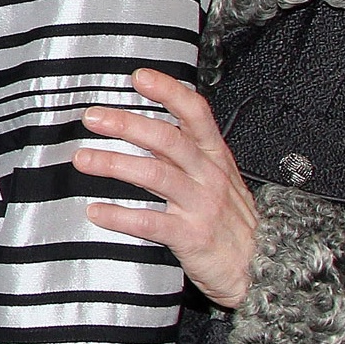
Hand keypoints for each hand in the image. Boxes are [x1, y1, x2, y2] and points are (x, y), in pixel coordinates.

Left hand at [79, 68, 261, 309]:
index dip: (169, 92)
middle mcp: (208, 175)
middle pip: (168, 140)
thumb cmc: (231, 220)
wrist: (261, 267)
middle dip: (128, 125)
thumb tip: (141, 125)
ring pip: (156, 176)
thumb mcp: (218, 178)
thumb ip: (185, 153)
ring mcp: (201, 205)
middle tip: (93, 117)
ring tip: (83, 159)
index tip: (139, 76)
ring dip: (115, 164)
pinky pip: (151, 223)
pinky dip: (120, 216)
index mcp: (214, 156)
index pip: (196, 114)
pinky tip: (96, 211)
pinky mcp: (192, 237)